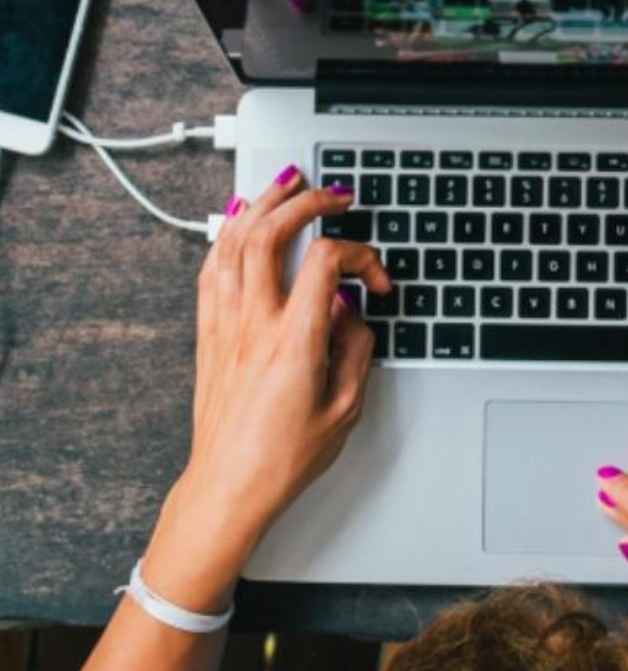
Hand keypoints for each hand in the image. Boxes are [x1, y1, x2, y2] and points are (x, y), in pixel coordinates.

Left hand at [142, 166, 389, 610]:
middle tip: (333, 196)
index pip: (325, 262)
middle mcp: (255, 323)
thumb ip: (355, 349)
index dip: (360, 256)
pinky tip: (238, 222)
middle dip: (306, 201)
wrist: (229, 485)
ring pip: (235, 239)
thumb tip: (350, 312)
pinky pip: (212, 268)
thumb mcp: (345, 410)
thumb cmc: (283, 458)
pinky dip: (227, 234)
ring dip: (263, 203)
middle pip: (272, 232)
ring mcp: (226, 324)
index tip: (375, 280)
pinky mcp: (209, 333)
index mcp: (294, 341)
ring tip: (286, 185)